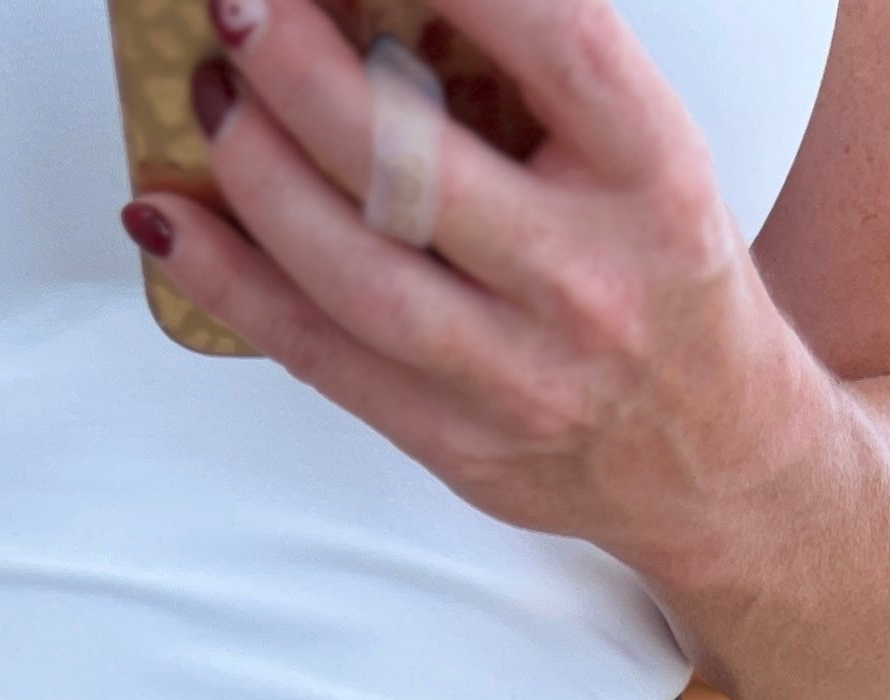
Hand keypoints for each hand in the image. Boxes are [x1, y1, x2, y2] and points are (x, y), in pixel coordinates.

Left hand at [126, 0, 825, 603]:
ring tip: (212, 93)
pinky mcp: (457, 444)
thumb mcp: (644, 154)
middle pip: (414, 163)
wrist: (720, 464)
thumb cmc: (665, 278)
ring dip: (255, 171)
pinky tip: (169, 215)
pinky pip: (319, 357)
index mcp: (654, 174)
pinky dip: (228, 283)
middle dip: (303, 67)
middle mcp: (588, 278)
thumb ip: (536, 77)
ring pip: (353, 269)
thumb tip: (383, 4)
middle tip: (241, 0)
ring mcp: (519, 376)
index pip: (554, 41)